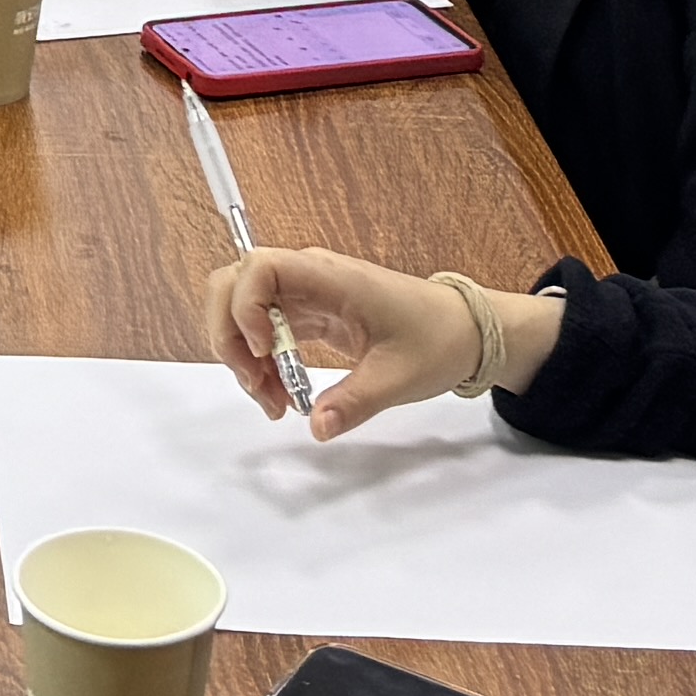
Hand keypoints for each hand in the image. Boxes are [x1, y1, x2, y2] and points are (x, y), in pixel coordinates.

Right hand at [210, 247, 545, 436]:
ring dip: (243, 356)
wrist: (465, 331)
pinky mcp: (309, 314)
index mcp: (330, 277)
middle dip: (230, 335)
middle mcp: (309, 277)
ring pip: (243, 311)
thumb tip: (317, 428)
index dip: (245, 307)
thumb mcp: (399, 377)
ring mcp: (306, 295)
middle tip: (256, 384)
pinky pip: (265, 331)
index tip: (266, 353)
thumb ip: (355, 401)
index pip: (259, 267)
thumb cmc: (437, 340)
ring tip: (273, 403)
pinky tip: (281, 395)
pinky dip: (261, 362)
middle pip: (234, 284)